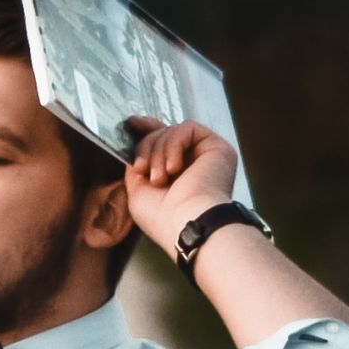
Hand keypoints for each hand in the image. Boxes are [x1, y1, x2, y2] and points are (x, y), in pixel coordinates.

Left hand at [118, 117, 239, 252]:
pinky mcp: (217, 147)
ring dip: (158, 151)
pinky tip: (174, 168)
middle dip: (147, 146)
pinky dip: (173, 144)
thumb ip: (139, 164)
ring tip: (160, 177)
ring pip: (172, 131)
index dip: (146, 130)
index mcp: (177, 174)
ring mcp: (206, 154)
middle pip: (164, 133)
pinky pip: (187, 128)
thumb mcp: (138, 189)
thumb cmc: (163, 217)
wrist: (187, 224)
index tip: (130, 123)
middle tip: (143, 169)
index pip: (163, 142)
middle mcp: (194, 162)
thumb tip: (135, 144)